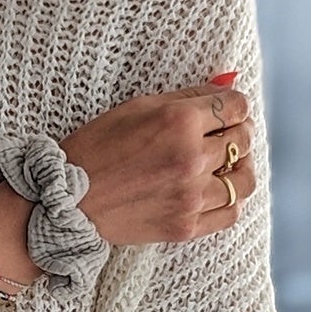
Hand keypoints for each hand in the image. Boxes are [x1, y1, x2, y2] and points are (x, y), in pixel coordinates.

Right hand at [66, 69, 256, 248]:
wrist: (66, 200)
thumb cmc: (96, 148)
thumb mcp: (138, 107)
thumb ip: (186, 97)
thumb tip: (224, 85)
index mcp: (180, 121)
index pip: (236, 107)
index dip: (234, 106)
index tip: (227, 111)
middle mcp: (192, 157)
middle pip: (242, 140)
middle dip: (236, 132)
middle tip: (222, 135)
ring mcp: (191, 195)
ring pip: (244, 179)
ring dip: (239, 168)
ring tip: (223, 166)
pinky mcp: (186, 226)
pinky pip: (230, 213)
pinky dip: (228, 201)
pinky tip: (213, 193)